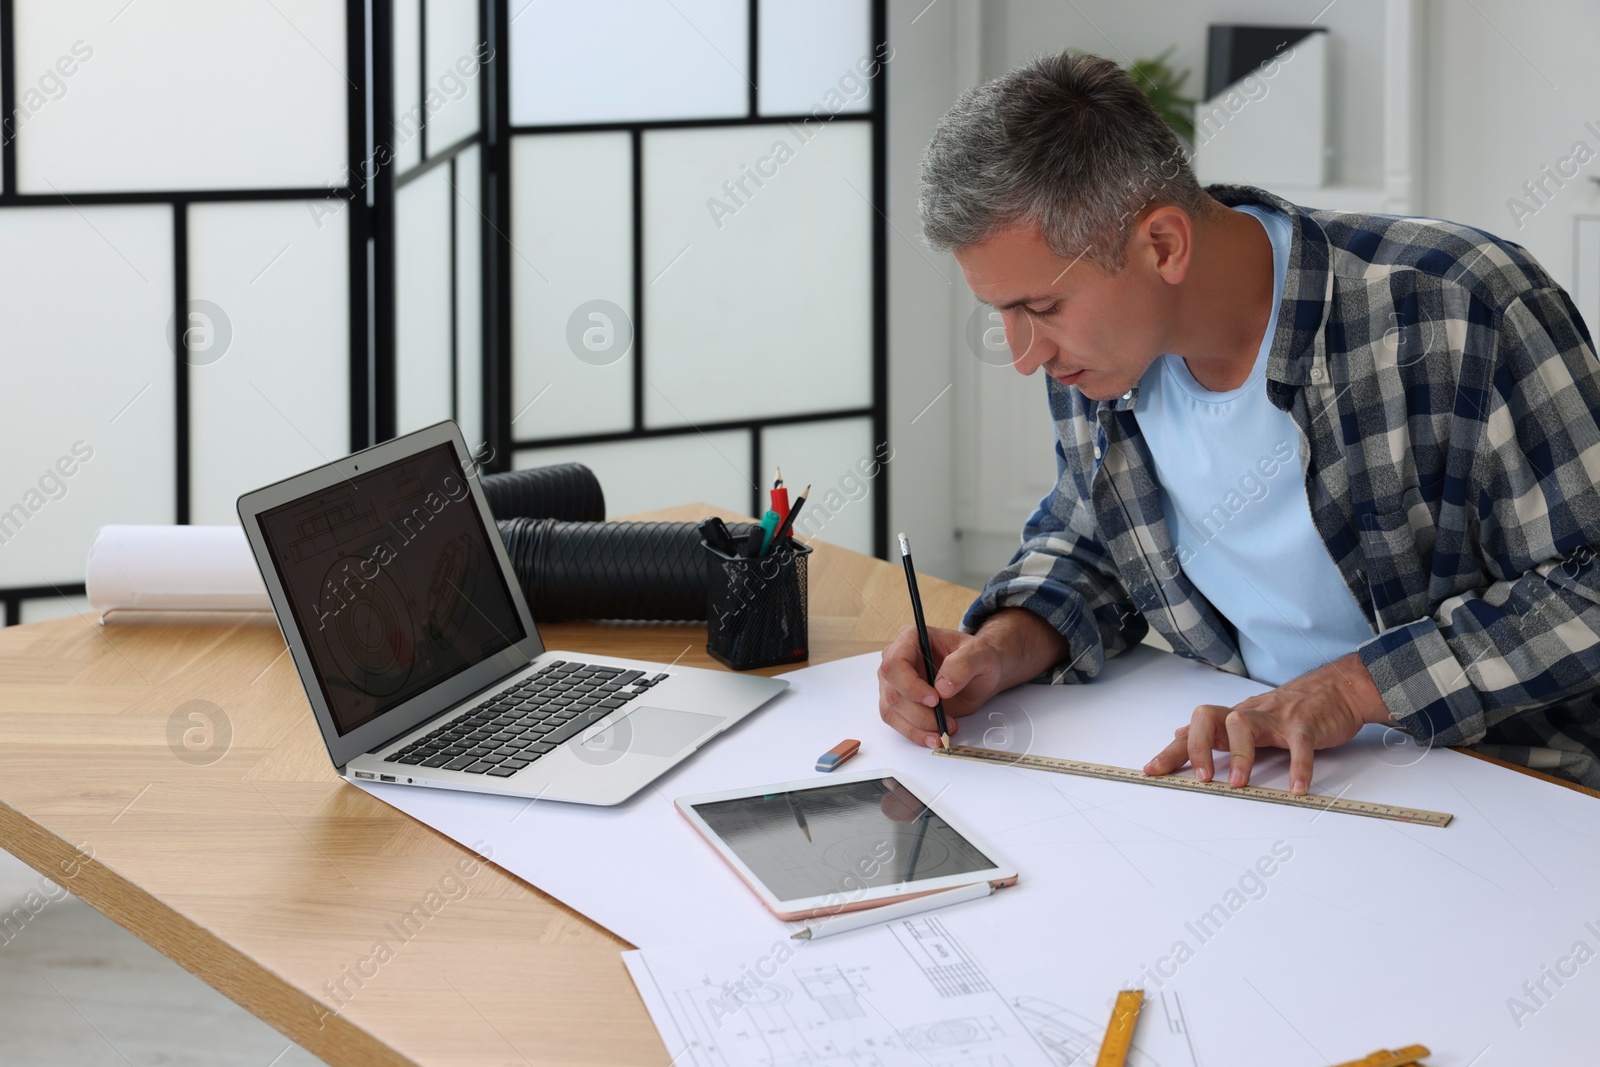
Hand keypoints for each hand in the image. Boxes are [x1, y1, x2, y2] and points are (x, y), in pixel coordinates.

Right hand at [877, 608, 1069, 748]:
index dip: (910, 685)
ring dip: (914, 728)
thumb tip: (943, 686)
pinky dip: (915, 734)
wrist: (990, 667)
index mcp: (910, 639)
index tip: (935, 699)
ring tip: (941, 735)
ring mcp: (899, 684)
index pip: (894, 664)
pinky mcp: (905, 704)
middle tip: (944, 722)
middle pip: (890, 692)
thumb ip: (964, 664)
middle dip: (916, 713)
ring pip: (891, 711)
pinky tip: (935, 738)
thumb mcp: (983, 654)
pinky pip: (899, 723)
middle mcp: (898, 661)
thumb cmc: (987, 654)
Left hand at [1142, 653, 1390, 794]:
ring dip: (1239, 757)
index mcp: (1234, 718)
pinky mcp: (1305, 725)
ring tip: (1238, 784)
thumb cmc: (1293, 708)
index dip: (1172, 750)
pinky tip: (1296, 789)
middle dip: (1198, 747)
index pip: (1194, 730)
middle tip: (1201, 778)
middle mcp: (1250, 714)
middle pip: (1208, 718)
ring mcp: (1277, 718)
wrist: (1339, 688)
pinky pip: (1299, 745)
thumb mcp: (1248, 716)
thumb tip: (1179, 732)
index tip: (1152, 770)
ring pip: (1245, 726)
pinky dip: (1298, 768)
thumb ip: (1215, 728)